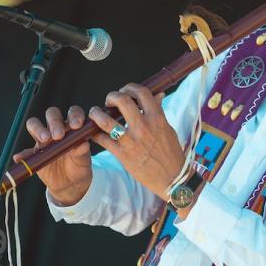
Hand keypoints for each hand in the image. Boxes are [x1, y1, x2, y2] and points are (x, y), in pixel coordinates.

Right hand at [15, 106, 91, 205]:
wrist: (70, 182)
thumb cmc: (79, 165)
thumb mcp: (84, 160)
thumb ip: (82, 152)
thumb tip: (83, 145)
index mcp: (73, 126)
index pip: (73, 113)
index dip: (74, 115)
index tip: (76, 125)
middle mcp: (58, 128)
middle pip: (52, 114)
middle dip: (55, 122)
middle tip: (58, 136)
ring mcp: (44, 139)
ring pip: (35, 124)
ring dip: (38, 129)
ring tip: (44, 140)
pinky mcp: (34, 153)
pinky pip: (26, 151)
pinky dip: (23, 154)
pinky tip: (20, 157)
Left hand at [88, 84, 183, 200]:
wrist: (171, 177)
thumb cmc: (171, 152)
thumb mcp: (168, 128)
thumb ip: (159, 111)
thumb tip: (158, 94)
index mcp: (157, 118)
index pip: (142, 92)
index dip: (131, 87)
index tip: (126, 91)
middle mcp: (144, 127)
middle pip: (122, 100)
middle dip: (112, 96)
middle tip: (110, 101)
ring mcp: (131, 141)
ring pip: (106, 120)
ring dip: (96, 113)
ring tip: (95, 113)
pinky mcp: (122, 154)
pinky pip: (102, 140)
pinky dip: (95, 134)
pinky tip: (94, 133)